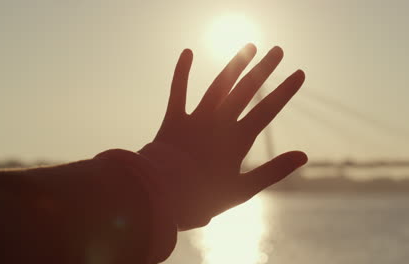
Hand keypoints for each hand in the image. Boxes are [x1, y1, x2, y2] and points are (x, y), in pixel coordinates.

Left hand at [139, 44, 307, 229]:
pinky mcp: (174, 120)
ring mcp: (196, 119)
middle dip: (264, 69)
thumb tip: (303, 156)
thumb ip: (273, 171)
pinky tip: (187, 52)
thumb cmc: (202, 198)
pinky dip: (182, 72)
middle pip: (246, 90)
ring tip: (249, 47)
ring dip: (235, 65)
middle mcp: (219, 123)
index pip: (267, 110)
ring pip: (219, 85)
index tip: (299, 72)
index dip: (284, 91)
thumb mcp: (243, 190)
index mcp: (237, 140)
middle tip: (278, 50)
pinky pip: (178, 91)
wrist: (161, 195)